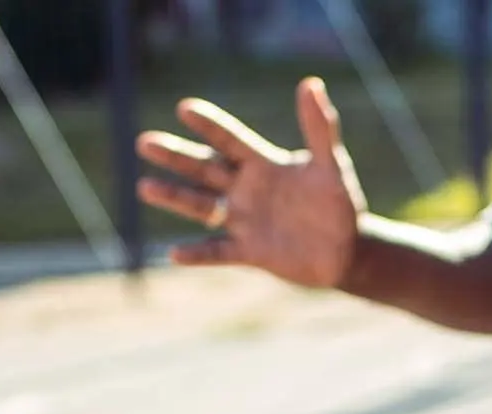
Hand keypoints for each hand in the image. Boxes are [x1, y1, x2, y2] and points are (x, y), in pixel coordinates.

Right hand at [135, 78, 366, 286]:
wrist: (346, 249)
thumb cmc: (339, 202)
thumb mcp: (332, 165)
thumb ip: (320, 128)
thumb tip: (311, 83)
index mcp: (263, 165)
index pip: (230, 141)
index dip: (210, 125)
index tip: (185, 108)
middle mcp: (246, 190)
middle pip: (205, 169)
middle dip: (176, 156)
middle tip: (145, 141)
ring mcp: (244, 221)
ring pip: (202, 207)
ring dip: (175, 197)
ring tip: (145, 187)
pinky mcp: (250, 251)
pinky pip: (218, 252)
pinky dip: (198, 253)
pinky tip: (175, 253)